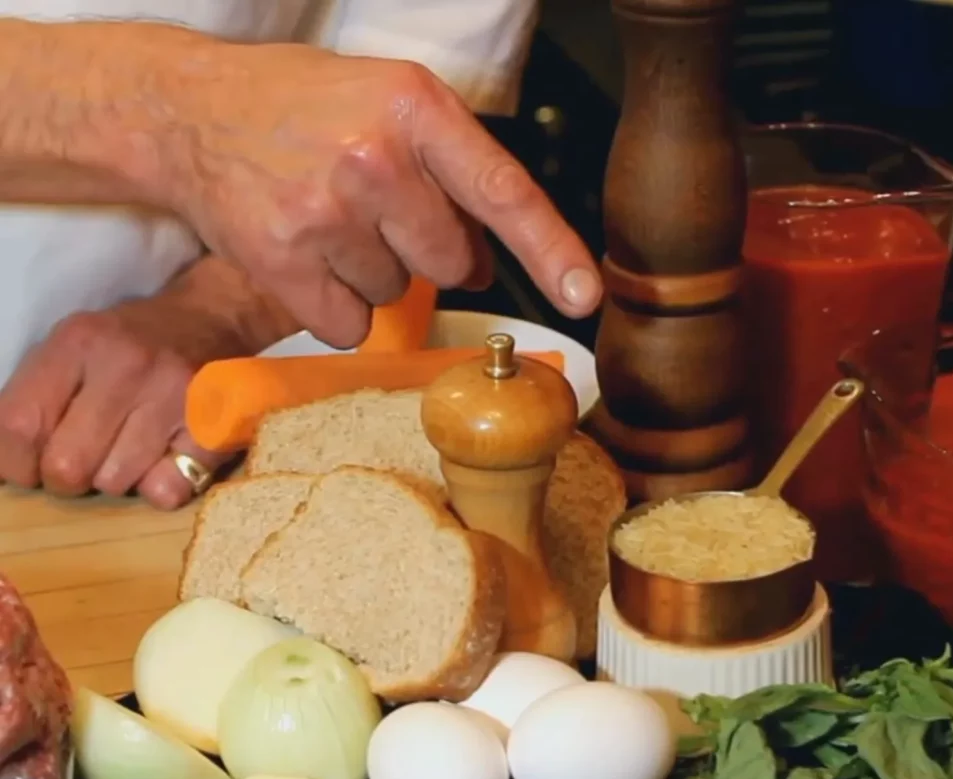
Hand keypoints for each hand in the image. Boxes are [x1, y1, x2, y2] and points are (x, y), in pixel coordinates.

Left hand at [0, 259, 287, 509]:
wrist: (214, 318)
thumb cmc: (133, 343)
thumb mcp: (76, 347)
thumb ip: (38, 394)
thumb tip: (9, 463)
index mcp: (79, 343)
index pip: (18, 425)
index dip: (13, 463)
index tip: (26, 468)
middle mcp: (126, 365)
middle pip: (67, 465)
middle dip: (66, 479)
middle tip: (82, 463)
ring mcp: (175, 396)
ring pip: (116, 483)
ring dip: (117, 479)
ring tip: (129, 452)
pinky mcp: (214, 426)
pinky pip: (168, 490)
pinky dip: (160, 486)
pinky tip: (165, 459)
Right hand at [156, 48, 602, 346]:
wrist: (192, 112)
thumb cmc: (302, 108)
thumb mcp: (388, 108)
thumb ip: (450, 176)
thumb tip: (489, 265)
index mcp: (414, 106)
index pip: (503, 190)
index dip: (552, 249)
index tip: (585, 295)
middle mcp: (373, 155)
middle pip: (452, 262)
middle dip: (426, 250)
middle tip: (375, 209)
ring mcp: (324, 210)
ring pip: (397, 293)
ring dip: (373, 270)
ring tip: (327, 217)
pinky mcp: (282, 260)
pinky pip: (350, 324)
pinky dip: (336, 304)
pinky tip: (306, 255)